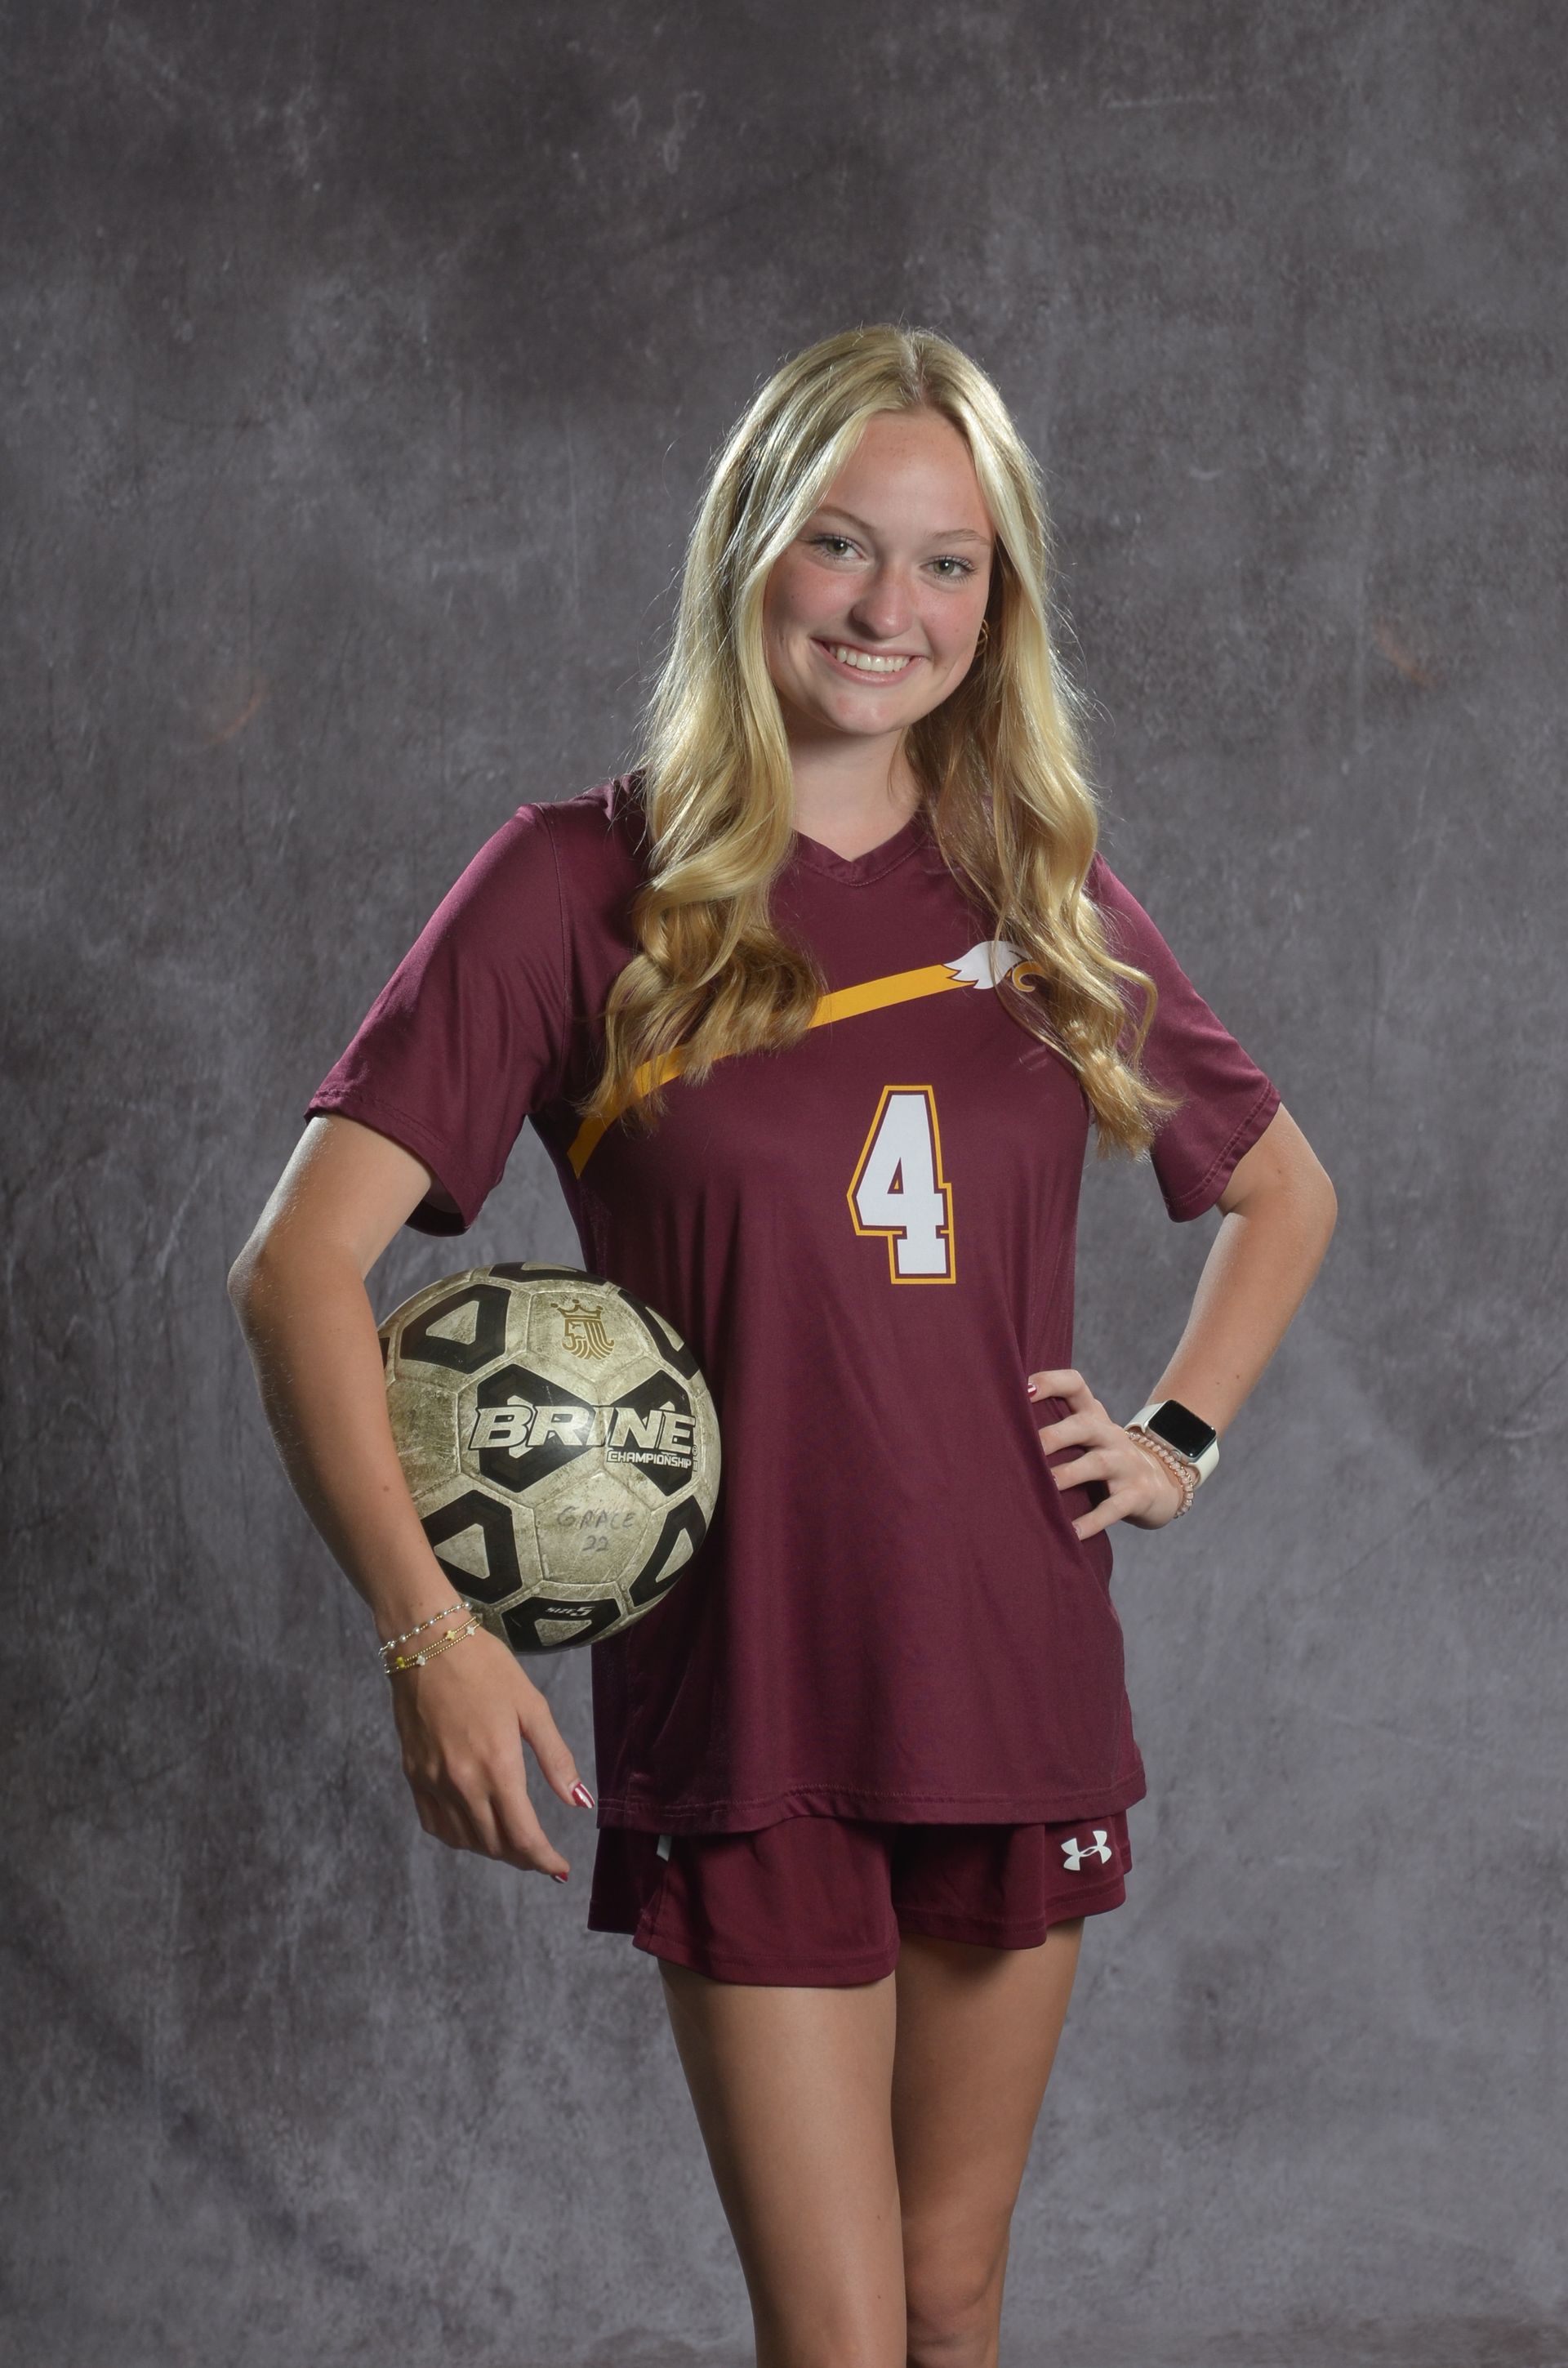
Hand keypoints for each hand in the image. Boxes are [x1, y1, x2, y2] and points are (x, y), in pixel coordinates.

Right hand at [387, 1622, 592, 1880]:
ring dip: (492, 1849)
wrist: (426, 1643)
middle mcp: (462, 1782)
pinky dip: (458, 1837)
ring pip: (465, 1840)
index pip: (523, 1835)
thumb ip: (556, 1759)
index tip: (561, 1869)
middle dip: (523, 1857)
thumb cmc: (486, 1667)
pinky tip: (474, 1828)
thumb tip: (581, 1802)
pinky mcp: (413, 1775)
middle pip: (495, 1844)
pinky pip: (435, 1824)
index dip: (544, 1860)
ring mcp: (432, 1781)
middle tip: (542, 1855)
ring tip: (513, 1842)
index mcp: (497, 1766)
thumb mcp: (532, 1706)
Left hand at [1027, 1366, 1185, 1538]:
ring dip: (1069, 1474)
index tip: (1022, 1390)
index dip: (1051, 1382)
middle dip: (1056, 1435)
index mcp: (1093, 1414)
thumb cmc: (1101, 1456)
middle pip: (1084, 1425)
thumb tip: (996, 1429)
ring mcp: (1125, 1464)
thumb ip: (1054, 1426)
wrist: (1157, 1483)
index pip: (1075, 1385)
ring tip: (1046, 1485)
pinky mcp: (1136, 1494)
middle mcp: (1109, 1434)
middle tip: (1030, 1447)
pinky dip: (1092, 1521)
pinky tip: (1071, 1532)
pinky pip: (1113, 1508)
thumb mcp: (1085, 1435)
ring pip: (1097, 1464)